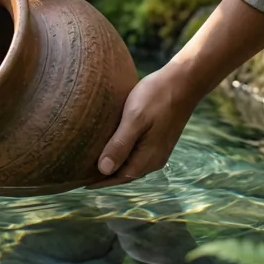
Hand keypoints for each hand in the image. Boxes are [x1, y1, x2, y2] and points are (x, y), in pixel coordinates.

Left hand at [88, 64, 202, 188]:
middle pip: (124, 174)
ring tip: (92, 163)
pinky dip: (122, 155)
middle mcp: (154, 159)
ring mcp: (158, 150)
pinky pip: (137, 154)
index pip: (118, 178)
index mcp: (147, 159)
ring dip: (113, 166)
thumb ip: (120, 145)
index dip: (98, 182)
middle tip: (81, 174)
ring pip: (131, 164)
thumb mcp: (135, 119)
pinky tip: (112, 147)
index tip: (79, 182)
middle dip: (104, 176)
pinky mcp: (158, 139)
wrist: (184, 81)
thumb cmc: (157, 97)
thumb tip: (103, 170)